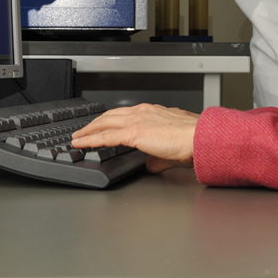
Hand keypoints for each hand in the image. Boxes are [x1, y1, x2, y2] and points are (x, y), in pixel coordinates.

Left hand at [71, 104, 198, 172]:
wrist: (200, 138)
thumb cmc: (193, 141)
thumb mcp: (170, 150)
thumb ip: (156, 158)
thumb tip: (149, 165)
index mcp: (152, 113)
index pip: (124, 115)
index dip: (109, 121)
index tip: (100, 127)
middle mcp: (143, 112)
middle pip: (110, 116)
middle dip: (94, 124)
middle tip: (82, 131)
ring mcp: (137, 120)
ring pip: (104, 123)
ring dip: (88, 130)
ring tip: (77, 137)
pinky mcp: (134, 132)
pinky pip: (106, 136)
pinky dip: (91, 139)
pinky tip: (81, 143)